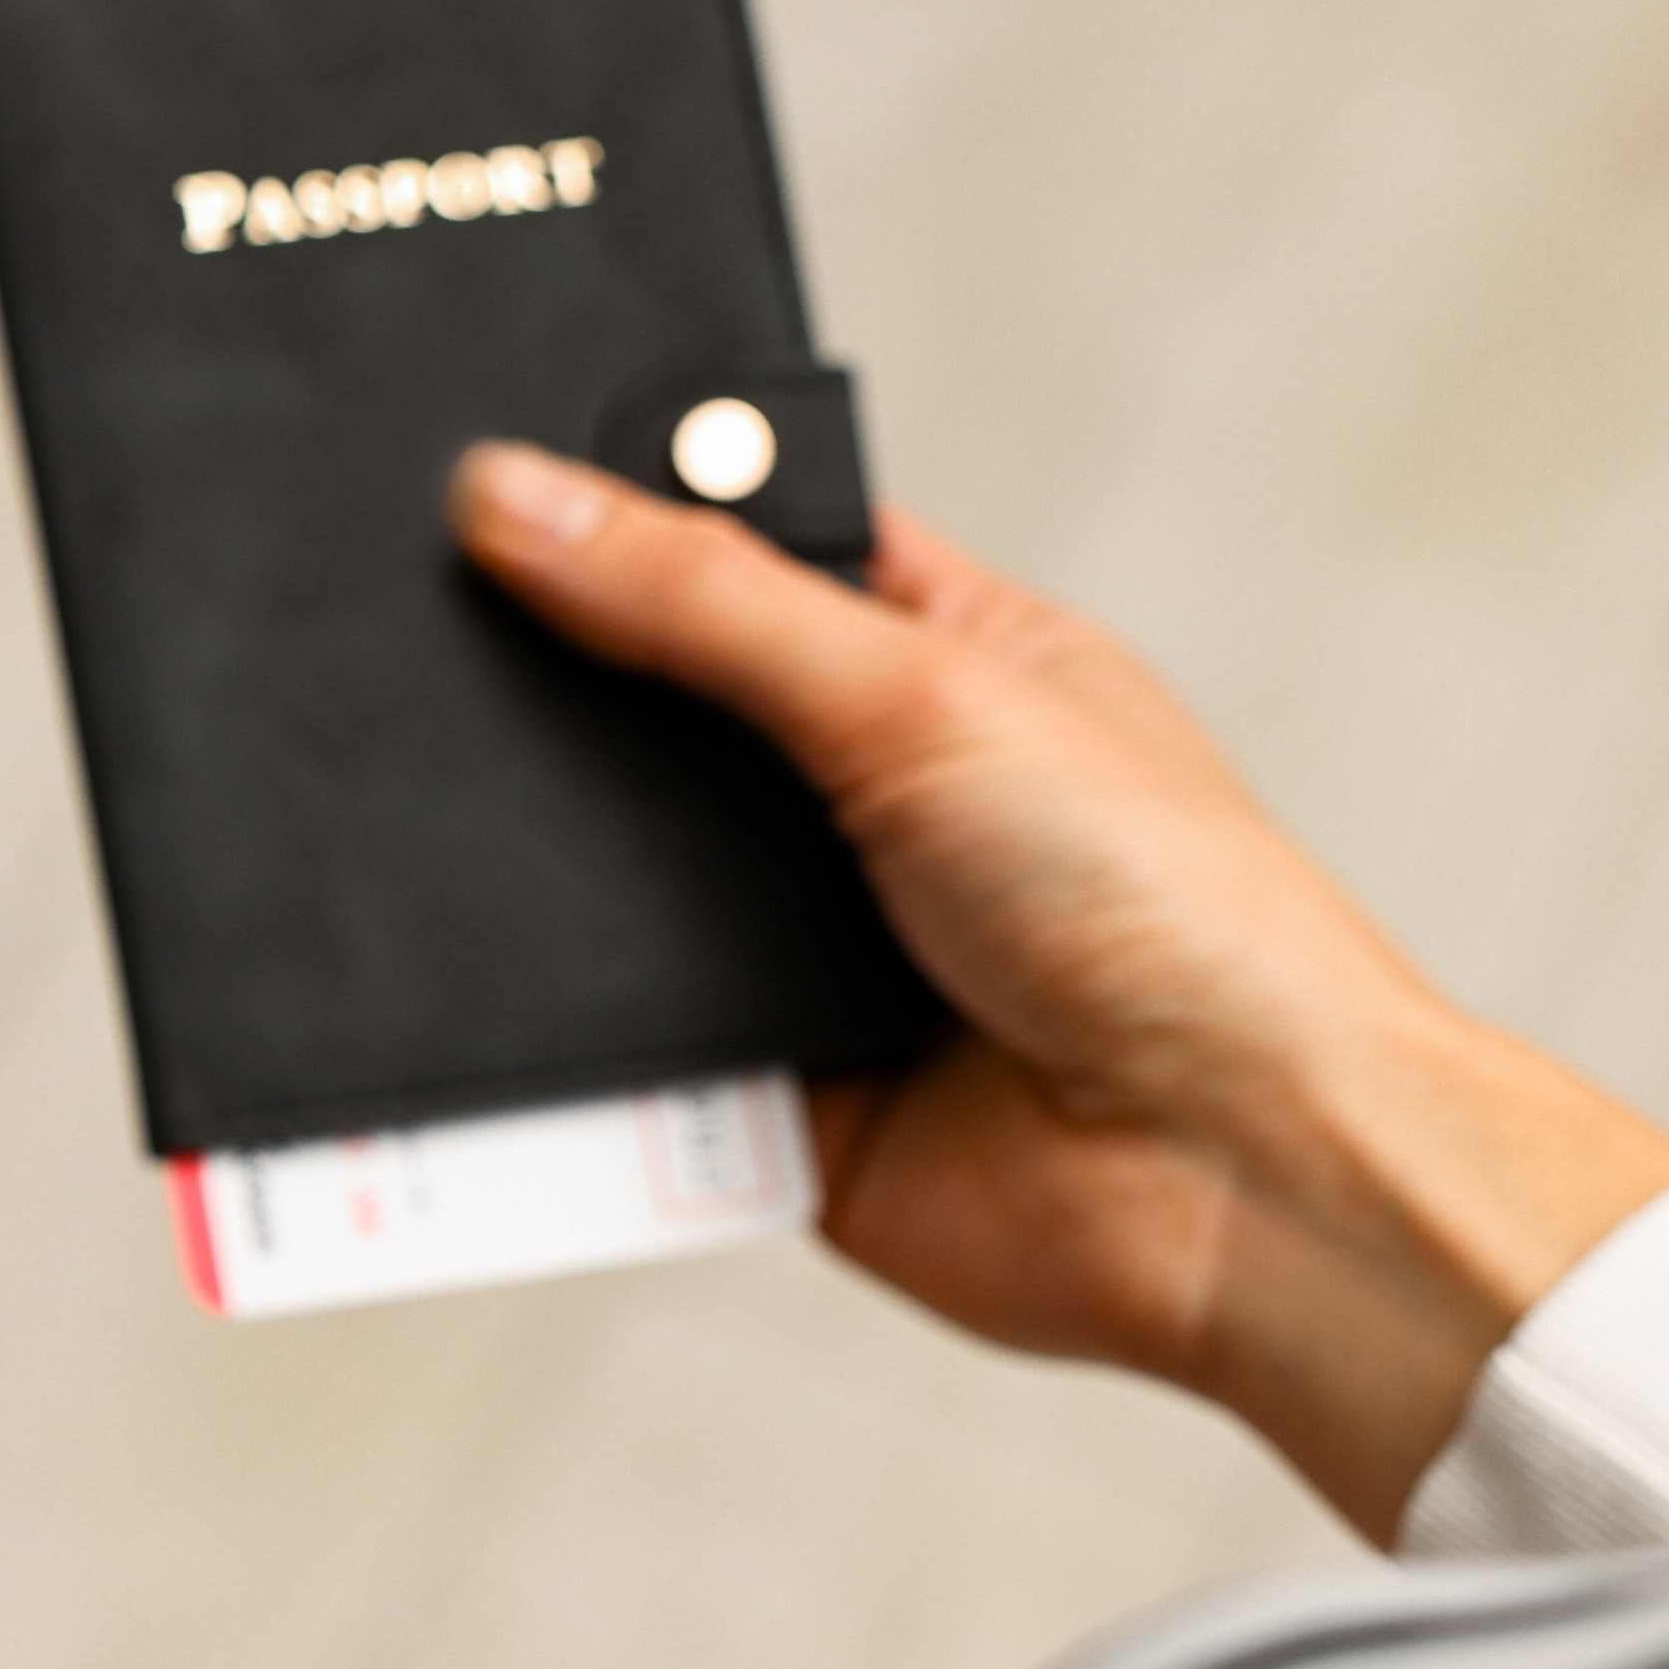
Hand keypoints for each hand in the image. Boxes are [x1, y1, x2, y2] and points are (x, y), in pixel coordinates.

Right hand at [452, 441, 1668, 1536]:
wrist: (1235, 1180)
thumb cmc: (1182, 918)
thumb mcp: (924, 691)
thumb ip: (707, 603)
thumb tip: (519, 499)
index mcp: (945, 659)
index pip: (748, 551)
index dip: (627, 520)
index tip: (484, 488)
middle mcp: (872, 801)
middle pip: (655, 722)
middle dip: (562, 715)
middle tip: (434, 669)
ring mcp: (817, 951)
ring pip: (617, 893)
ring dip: (562, 888)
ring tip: (449, 840)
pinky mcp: (770, 1097)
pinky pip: (620, 1056)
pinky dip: (575, 1045)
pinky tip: (527, 1009)